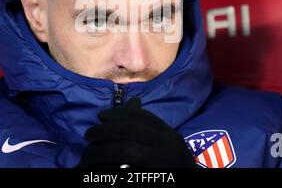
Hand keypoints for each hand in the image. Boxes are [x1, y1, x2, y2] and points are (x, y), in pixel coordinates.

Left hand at [76, 97, 195, 167]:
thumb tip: (134, 102)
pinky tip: (98, 168)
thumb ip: (150, 128)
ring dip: (103, 148)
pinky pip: (127, 167)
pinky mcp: (153, 174)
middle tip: (89, 133)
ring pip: (126, 148)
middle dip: (106, 129)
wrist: (192, 186)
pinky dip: (111, 166)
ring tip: (90, 151)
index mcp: (170, 135)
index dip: (119, 114)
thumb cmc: (174, 166)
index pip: (142, 117)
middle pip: (130, 129)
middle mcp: (168, 145)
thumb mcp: (166, 145)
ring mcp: (162, 161)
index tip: (102, 116)